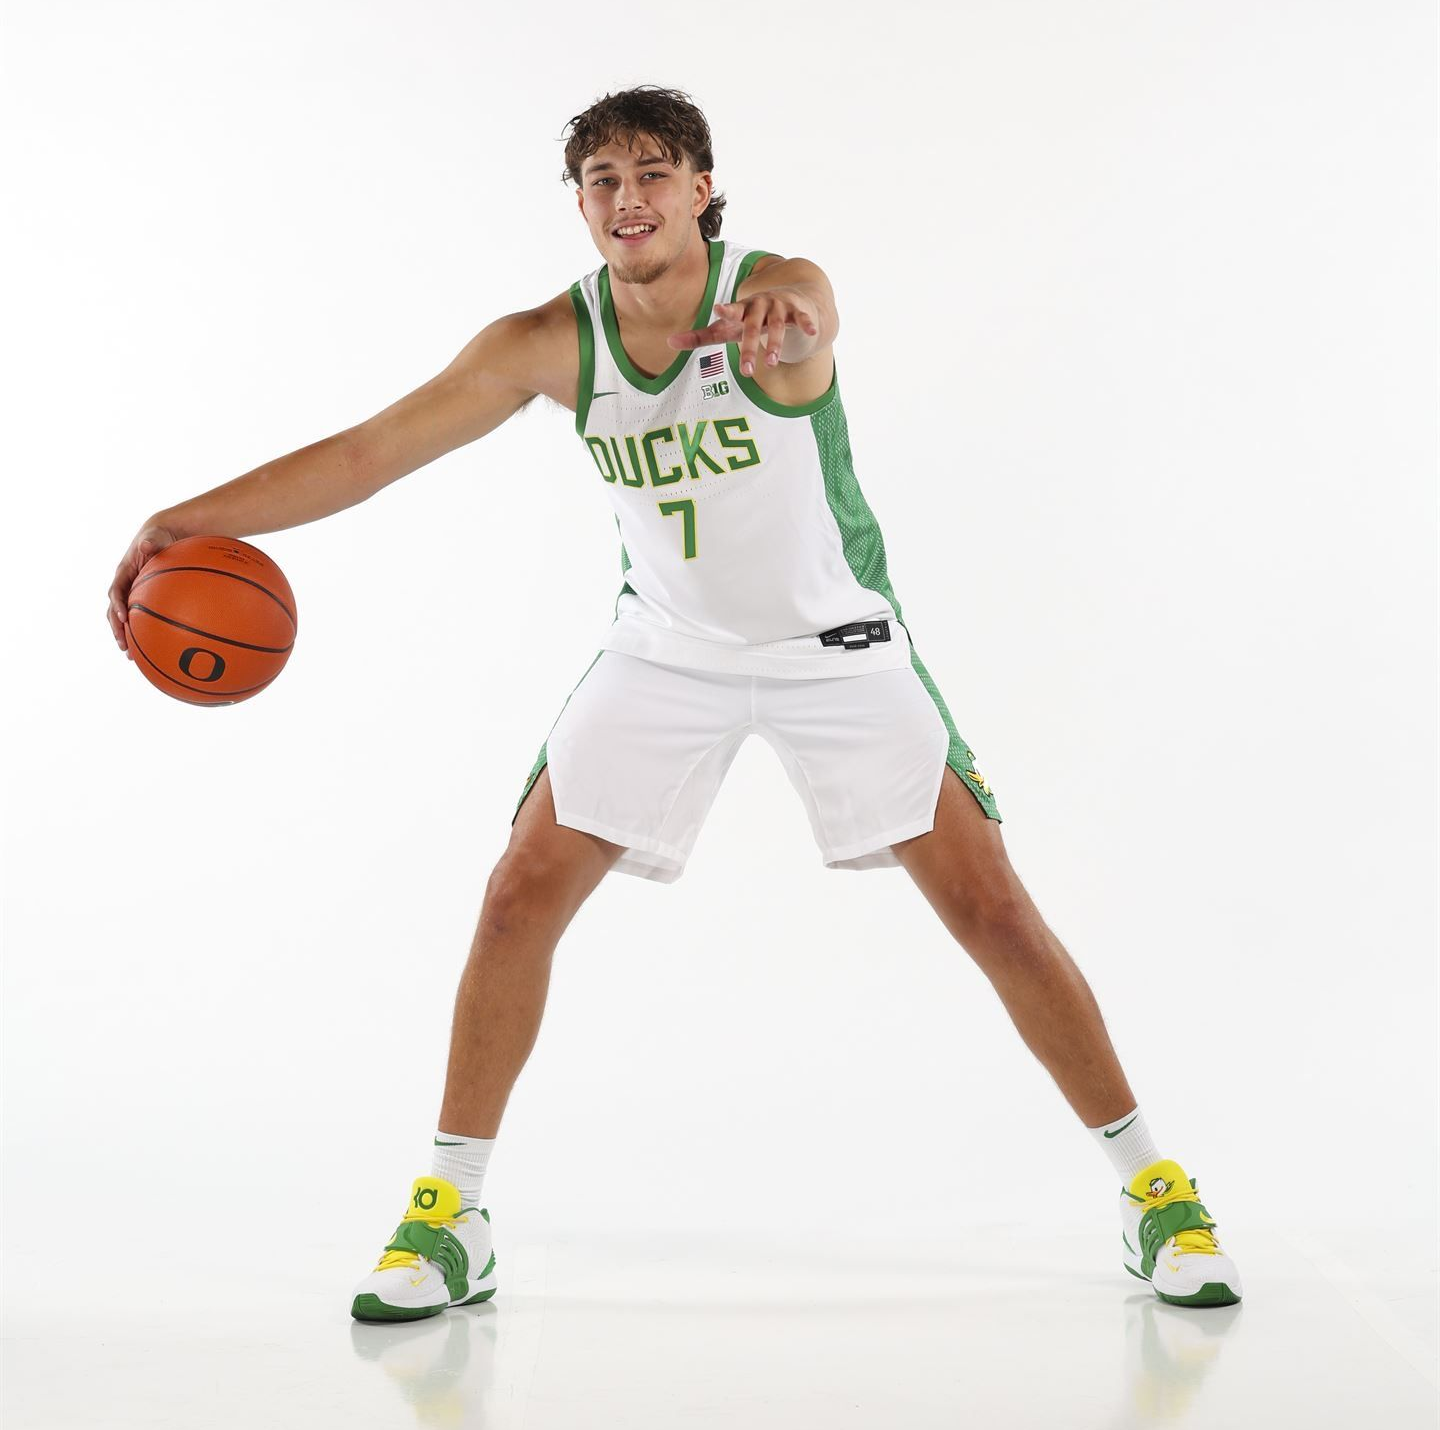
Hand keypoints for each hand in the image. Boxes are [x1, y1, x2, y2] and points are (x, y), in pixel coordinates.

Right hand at [108, 521, 179, 656]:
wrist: (164, 537)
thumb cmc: (159, 536)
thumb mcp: (155, 536)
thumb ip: (151, 541)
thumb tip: (146, 544)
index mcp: (124, 572)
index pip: (116, 591)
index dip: (117, 605)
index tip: (123, 618)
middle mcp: (124, 585)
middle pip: (114, 610)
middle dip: (117, 629)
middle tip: (123, 645)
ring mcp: (132, 593)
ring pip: (123, 618)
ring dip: (125, 636)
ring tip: (130, 655)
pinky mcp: (143, 599)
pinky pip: (140, 618)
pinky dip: (142, 632)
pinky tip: (151, 647)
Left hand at [669, 286, 820, 376]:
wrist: (787, 300)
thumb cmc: (749, 319)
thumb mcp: (727, 328)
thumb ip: (700, 336)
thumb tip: (668, 342)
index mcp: (741, 309)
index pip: (732, 311)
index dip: (726, 311)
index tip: (718, 311)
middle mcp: (759, 305)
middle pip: (752, 326)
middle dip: (749, 347)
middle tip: (746, 371)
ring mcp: (779, 307)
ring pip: (776, 325)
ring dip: (774, 343)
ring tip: (770, 363)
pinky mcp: (798, 311)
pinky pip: (802, 318)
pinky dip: (806, 324)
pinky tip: (811, 332)